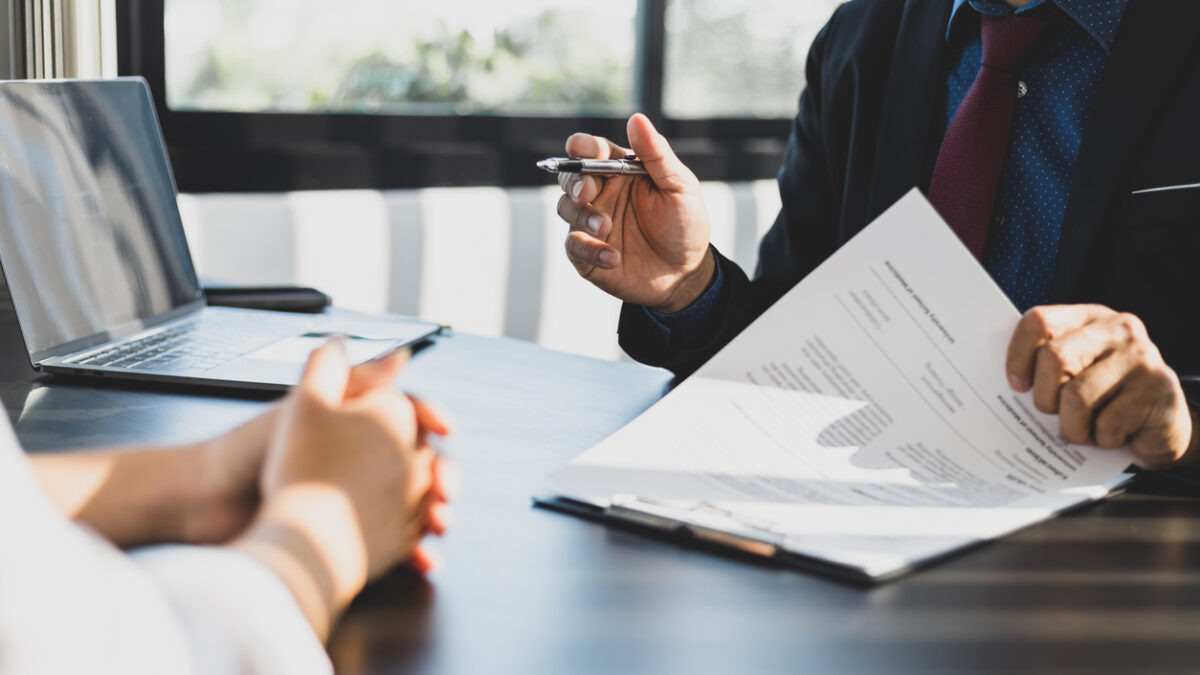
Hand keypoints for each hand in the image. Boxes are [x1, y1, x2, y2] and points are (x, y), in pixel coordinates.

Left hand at [186, 350, 444, 544]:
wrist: (206, 504)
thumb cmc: (247, 450)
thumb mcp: (306, 407)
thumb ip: (351, 379)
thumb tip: (400, 354)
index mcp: (350, 425)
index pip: (406, 416)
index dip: (430, 420)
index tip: (445, 428)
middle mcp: (356, 461)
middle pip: (417, 464)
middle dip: (441, 475)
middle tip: (445, 487)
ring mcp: (354, 500)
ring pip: (412, 506)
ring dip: (434, 514)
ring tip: (439, 522)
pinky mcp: (346, 538)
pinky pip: (392, 545)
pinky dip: (413, 551)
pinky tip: (424, 557)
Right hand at [557, 113, 715, 312]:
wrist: (686, 273)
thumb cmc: (684, 225)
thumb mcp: (679, 186)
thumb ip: (657, 154)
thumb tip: (637, 119)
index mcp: (620, 170)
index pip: (592, 150)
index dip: (583, 146)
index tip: (583, 150)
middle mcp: (601, 193)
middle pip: (569, 176)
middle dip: (574, 181)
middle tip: (588, 193)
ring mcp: (591, 223)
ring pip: (566, 208)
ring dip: (582, 216)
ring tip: (606, 227)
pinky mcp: (587, 253)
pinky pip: (573, 246)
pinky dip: (589, 249)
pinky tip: (612, 256)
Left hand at [1006, 305, 1199, 469]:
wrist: (1162, 426)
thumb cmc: (1105, 399)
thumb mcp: (1074, 372)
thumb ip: (1045, 366)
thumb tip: (1001, 382)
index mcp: (1089, 318)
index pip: (1040, 322)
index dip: (1018, 356)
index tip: (1017, 385)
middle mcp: (1119, 330)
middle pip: (1055, 358)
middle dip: (1044, 397)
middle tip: (1053, 413)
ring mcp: (1142, 358)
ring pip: (1076, 397)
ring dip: (1072, 427)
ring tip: (1083, 429)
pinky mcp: (1160, 389)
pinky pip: (1106, 424)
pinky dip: (1100, 440)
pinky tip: (1112, 436)